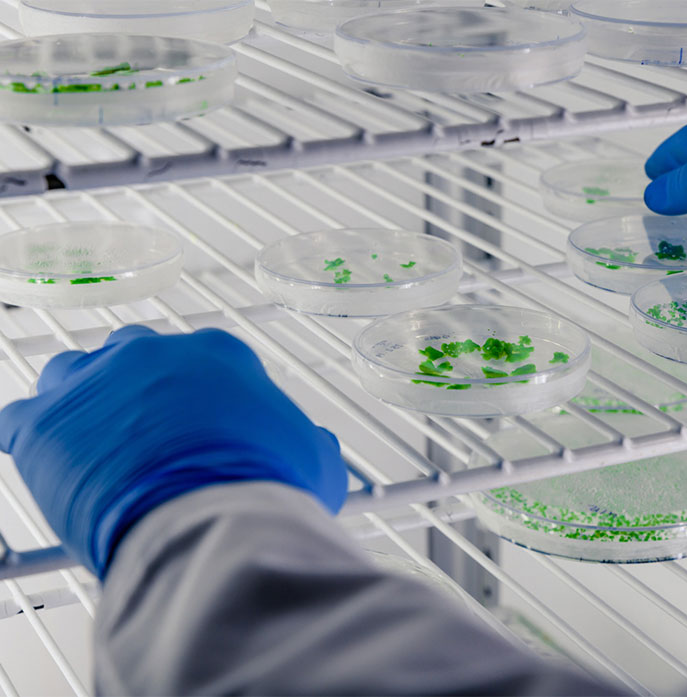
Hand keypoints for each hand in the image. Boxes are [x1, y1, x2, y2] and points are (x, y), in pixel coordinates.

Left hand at [0, 326, 346, 577]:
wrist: (215, 519)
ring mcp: (96, 383)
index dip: (201, 396)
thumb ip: (312, 442)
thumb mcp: (315, 458)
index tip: (202, 423)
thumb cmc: (267, 486)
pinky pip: (22, 417)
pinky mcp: (48, 424)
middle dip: (139, 387)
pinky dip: (30, 434)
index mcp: (217, 353)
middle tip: (149, 430)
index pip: (201, 360)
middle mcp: (153, 354)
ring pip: (75, 373)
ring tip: (94, 440)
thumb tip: (318, 445)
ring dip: (83, 400)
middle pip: (135, 355)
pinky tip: (41, 450)